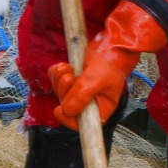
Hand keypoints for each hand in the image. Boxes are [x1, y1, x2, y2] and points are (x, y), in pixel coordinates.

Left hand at [48, 0, 167, 129]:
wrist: (111, 43)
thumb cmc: (111, 62)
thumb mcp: (97, 79)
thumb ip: (82, 96)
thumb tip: (67, 110)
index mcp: (100, 109)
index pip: (83, 125)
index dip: (68, 120)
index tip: (59, 110)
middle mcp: (89, 103)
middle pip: (67, 106)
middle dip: (64, 91)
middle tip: (70, 77)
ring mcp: (78, 90)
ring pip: (60, 92)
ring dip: (60, 80)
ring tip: (68, 68)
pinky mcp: (72, 78)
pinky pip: (56, 80)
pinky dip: (57, 73)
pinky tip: (64, 65)